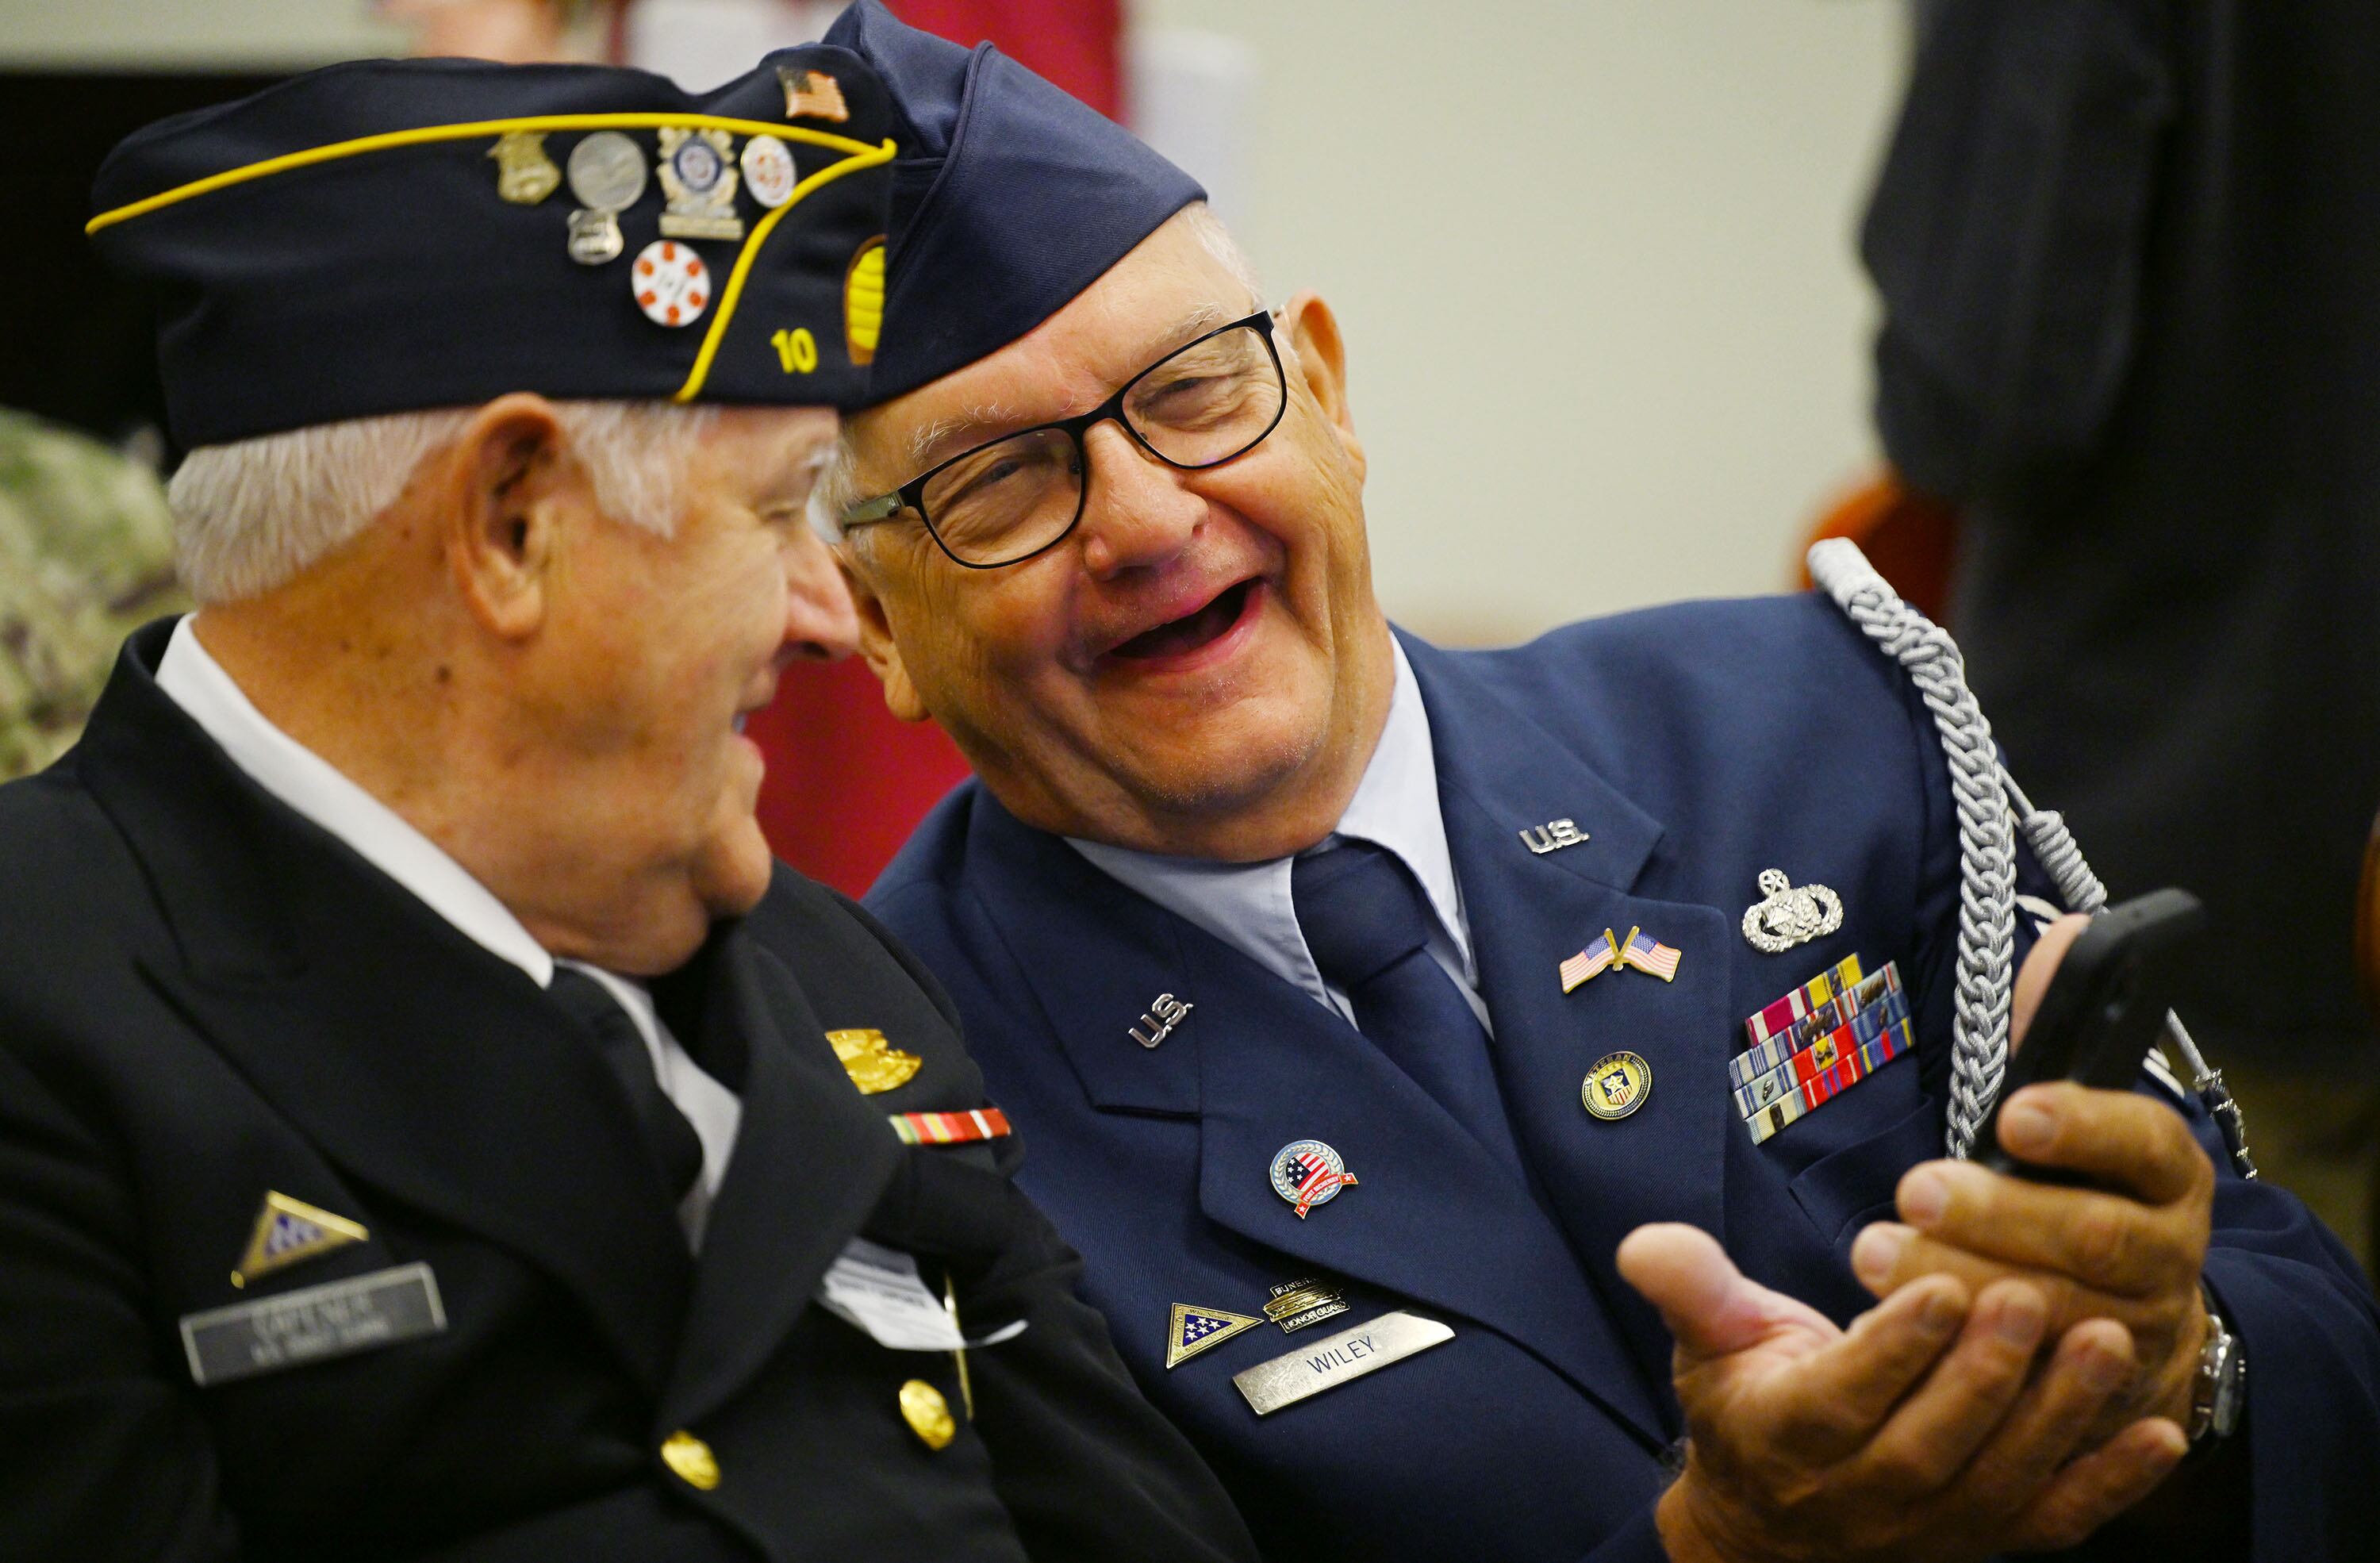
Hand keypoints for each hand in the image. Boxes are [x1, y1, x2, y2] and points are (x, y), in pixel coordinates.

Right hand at [1618, 1223, 2186, 1561]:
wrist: (1770, 1528)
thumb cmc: (1747, 1409)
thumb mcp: (1708, 1345)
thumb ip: (1692, 1289)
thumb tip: (1645, 1242)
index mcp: (1788, 1438)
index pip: (1843, 1398)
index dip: (1891, 1351)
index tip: (1933, 1287)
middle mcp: (1860, 1498)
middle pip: (1931, 1443)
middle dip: (1985, 1373)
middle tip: (2028, 1294)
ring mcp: (1933, 1529)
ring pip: (2002, 1481)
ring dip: (2059, 1415)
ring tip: (2104, 1338)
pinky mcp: (1988, 1539)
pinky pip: (2057, 1521)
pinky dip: (2112, 1486)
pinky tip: (2162, 1434)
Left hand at [1851, 915, 2217, 1442]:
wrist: (2119, 1321)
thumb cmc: (2070, 1191)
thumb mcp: (2068, 1113)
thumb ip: (2053, 1030)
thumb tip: (2073, 930)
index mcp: (2162, 1169)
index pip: (2141, 1139)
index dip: (2082, 1125)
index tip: (2012, 1113)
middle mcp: (2167, 1251)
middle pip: (2093, 1238)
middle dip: (1998, 1215)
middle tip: (1911, 1193)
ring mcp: (2136, 1329)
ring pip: (2055, 1313)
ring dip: (1962, 1282)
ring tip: (1875, 1256)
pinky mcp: (2094, 1397)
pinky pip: (2034, 1386)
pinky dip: (1969, 1362)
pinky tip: (1902, 1339)